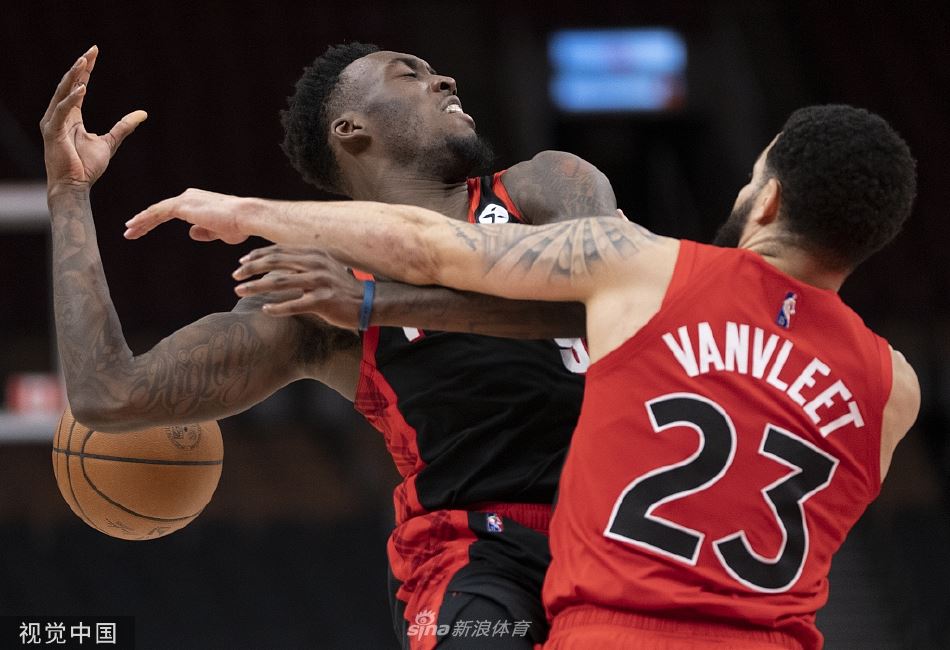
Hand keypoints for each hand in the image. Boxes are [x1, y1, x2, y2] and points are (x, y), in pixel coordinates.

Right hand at [40, 46, 146, 192]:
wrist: (76, 186)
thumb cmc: (87, 167)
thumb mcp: (111, 142)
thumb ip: (124, 126)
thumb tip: (143, 114)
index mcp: (71, 116)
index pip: (78, 86)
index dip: (86, 69)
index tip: (94, 52)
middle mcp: (60, 115)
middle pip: (69, 84)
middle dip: (80, 66)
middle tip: (91, 50)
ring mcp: (54, 122)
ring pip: (63, 93)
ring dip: (73, 76)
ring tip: (84, 61)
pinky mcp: (52, 132)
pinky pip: (61, 110)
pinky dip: (71, 99)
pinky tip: (82, 88)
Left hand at [124, 187, 251, 243]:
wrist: (246, 217)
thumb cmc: (239, 225)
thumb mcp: (220, 232)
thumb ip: (205, 232)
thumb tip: (191, 233)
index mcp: (199, 202)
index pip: (172, 211)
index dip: (156, 221)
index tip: (144, 229)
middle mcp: (190, 197)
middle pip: (161, 209)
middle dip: (145, 221)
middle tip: (131, 231)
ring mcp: (185, 200)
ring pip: (157, 211)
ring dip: (141, 221)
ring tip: (128, 232)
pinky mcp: (183, 206)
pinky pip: (158, 213)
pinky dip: (145, 219)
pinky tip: (134, 227)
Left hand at [233, 245, 363, 328]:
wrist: (368, 302)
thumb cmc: (341, 287)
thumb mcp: (323, 267)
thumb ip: (302, 263)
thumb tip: (275, 265)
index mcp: (314, 253)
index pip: (279, 250)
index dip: (258, 255)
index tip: (241, 263)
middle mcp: (316, 264)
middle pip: (276, 262)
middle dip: (251, 269)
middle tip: (235, 276)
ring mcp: (320, 282)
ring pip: (280, 282)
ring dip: (256, 287)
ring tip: (239, 291)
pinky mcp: (323, 300)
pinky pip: (295, 304)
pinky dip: (278, 308)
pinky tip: (265, 310)